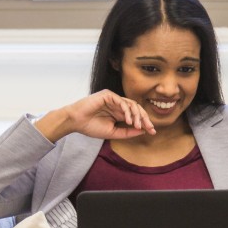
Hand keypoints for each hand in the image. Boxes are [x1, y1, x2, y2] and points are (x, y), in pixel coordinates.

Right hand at [34, 90, 155, 142]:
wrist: (75, 121)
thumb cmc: (91, 127)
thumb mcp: (112, 132)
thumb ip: (127, 132)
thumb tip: (143, 131)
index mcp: (119, 113)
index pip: (136, 116)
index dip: (145, 123)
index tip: (152, 132)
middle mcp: (118, 105)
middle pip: (137, 109)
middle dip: (145, 119)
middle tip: (150, 128)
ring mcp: (113, 99)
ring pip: (132, 105)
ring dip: (137, 116)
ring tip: (137, 125)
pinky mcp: (108, 95)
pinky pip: (122, 102)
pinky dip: (127, 111)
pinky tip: (128, 120)